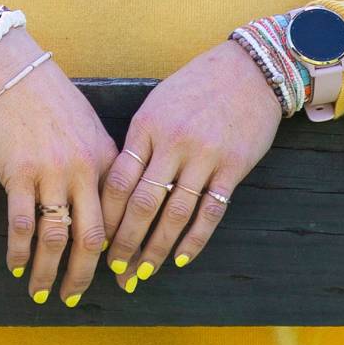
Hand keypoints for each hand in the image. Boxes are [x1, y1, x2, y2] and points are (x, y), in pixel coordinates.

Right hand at [0, 29, 117, 305]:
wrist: (14, 72)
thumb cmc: (52, 100)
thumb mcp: (89, 129)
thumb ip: (100, 166)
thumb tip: (105, 207)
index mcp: (107, 160)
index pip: (118, 218)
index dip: (116, 253)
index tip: (110, 276)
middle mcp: (83, 170)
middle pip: (91, 238)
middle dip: (83, 276)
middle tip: (74, 299)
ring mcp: (51, 173)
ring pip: (55, 237)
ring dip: (49, 272)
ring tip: (41, 294)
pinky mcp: (19, 173)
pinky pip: (20, 223)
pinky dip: (19, 251)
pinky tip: (16, 267)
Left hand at [98, 40, 282, 290]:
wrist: (249, 70)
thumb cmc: (196, 87)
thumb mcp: (157, 105)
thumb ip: (139, 143)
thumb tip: (115, 186)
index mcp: (146, 128)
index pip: (118, 181)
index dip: (106, 216)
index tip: (94, 241)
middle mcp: (172, 144)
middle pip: (143, 204)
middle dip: (125, 242)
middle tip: (114, 272)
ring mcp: (204, 157)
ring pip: (175, 214)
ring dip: (156, 250)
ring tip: (142, 274)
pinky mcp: (233, 168)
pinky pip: (210, 212)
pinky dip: (194, 240)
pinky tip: (180, 259)